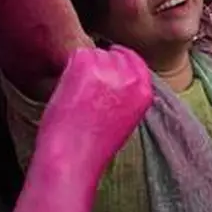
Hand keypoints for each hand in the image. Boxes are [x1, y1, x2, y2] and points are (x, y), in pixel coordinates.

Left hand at [37, 46, 152, 174]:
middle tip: (85, 88)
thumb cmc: (93, 147)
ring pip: (95, 53)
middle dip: (100, 65)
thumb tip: (115, 77)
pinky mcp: (86, 64)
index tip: (104, 72)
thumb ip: (126, 95)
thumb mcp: (125, 120)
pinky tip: (68, 90)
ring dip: (84, 68)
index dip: (117, 64)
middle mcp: (131, 77)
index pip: (134, 61)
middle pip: (114, 54)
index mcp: (144, 92)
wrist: (72, 158)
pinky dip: (69, 69)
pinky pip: (77, 54)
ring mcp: (109, 69)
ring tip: (76, 96)